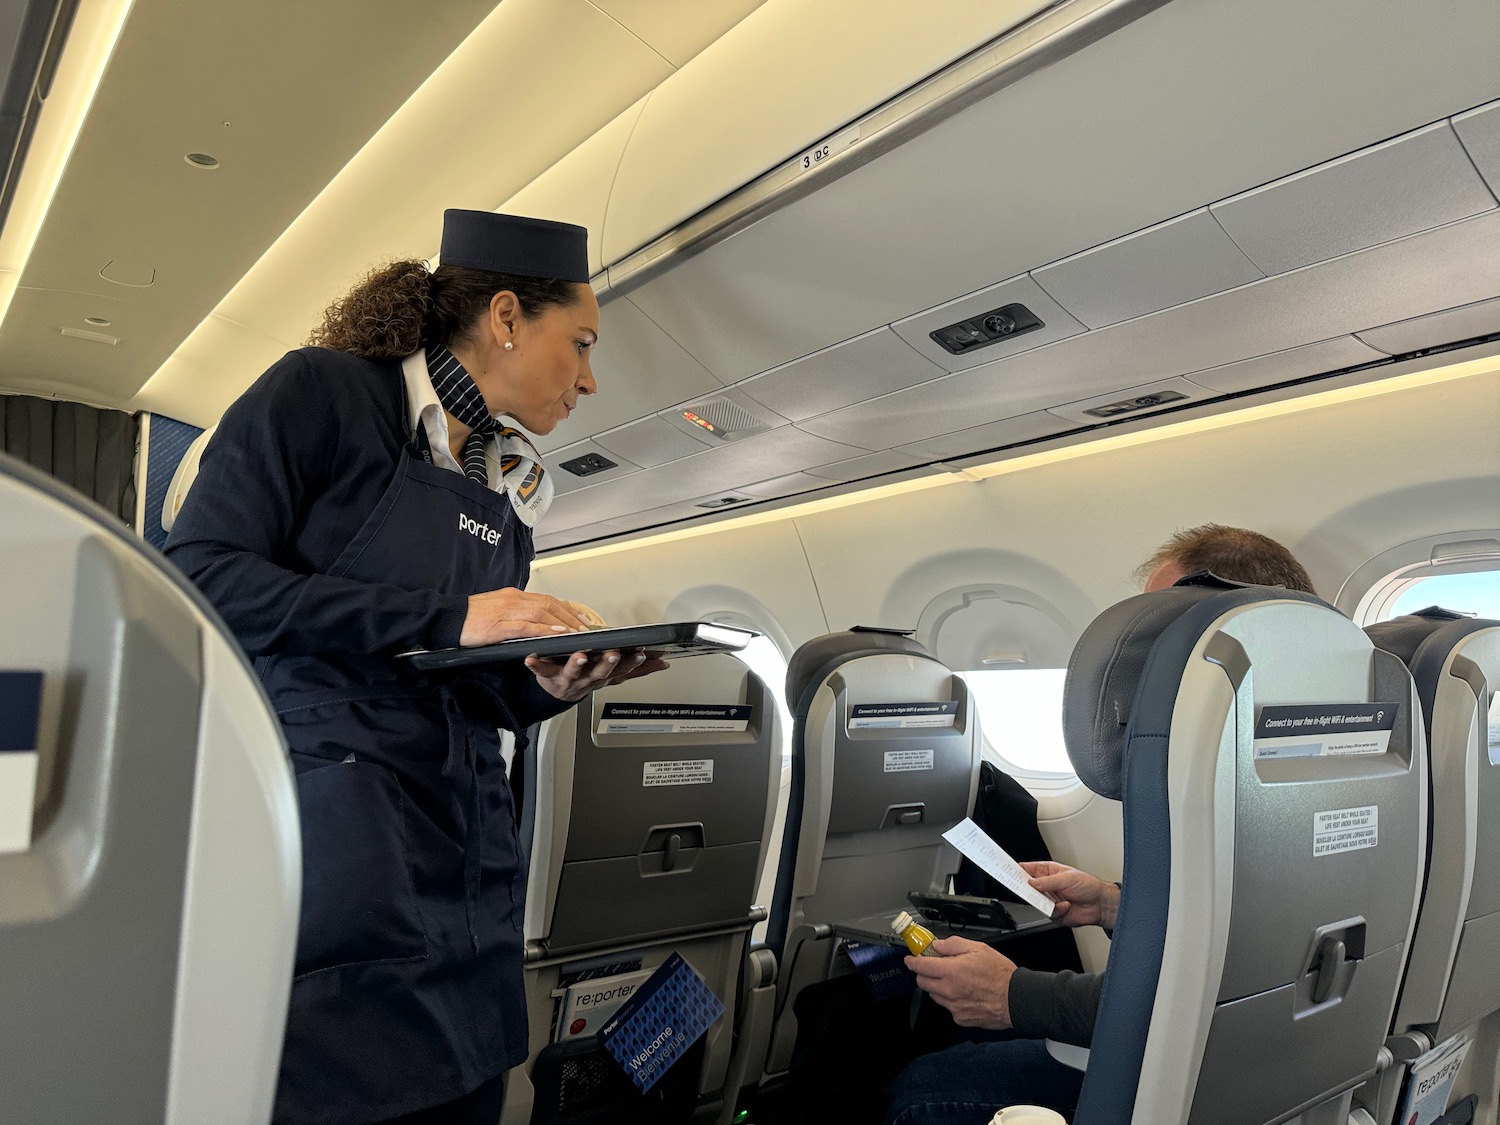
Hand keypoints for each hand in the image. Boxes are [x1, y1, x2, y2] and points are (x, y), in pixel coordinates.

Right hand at [460, 588, 592, 646]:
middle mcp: (513, 600)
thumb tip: (534, 622)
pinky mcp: (499, 626)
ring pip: (542, 612)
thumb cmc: (469, 618)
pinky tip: (555, 633)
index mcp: (513, 596)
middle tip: (586, 627)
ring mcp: (506, 611)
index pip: (547, 599)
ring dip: (562, 622)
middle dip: (571, 616)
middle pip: (549, 604)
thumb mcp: (496, 611)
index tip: (580, 618)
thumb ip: (515, 614)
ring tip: (577, 632)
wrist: (446, 619)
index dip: (567, 608)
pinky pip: (526, 626)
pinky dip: (544, 629)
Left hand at [524, 650, 670, 702]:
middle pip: (601, 672)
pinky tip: (531, 658)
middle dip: (609, 663)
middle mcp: (589, 678)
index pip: (623, 670)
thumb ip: (638, 670)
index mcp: (605, 675)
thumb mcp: (616, 675)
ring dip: (577, 664)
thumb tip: (662, 663)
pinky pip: (541, 671)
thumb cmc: (587, 678)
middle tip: (614, 653)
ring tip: (579, 655)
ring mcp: (569, 678)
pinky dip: (536, 665)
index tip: (641, 654)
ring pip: (574, 672)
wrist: (559, 692)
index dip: (632, 664)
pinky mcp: (548, 676)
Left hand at [906, 936, 1015, 1029]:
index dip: (912, 961)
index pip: (920, 966)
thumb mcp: (978, 948)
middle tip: (934, 967)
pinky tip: (965, 994)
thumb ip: (953, 944)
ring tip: (955, 980)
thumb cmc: (1000, 974)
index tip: (910, 959)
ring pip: (934, 996)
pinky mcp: (961, 1019)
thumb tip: (938, 945)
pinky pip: (948, 1007)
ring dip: (938, 987)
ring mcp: (954, 1007)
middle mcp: (949, 991)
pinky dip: (951, 1000)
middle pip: (922, 982)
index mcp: (951, 971)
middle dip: (924, 973)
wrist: (1016, 999)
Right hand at [1021, 861, 1118, 928]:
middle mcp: (1047, 886)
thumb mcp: (1067, 878)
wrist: (1100, 905)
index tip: (1009, 871)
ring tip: (1055, 900)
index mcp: (1049, 872)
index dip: (1018, 870)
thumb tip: (1031, 882)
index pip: (1029, 869)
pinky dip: (1057, 910)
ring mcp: (1050, 900)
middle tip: (1028, 890)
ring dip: (1045, 902)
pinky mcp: (1055, 913)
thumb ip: (1047, 881)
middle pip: (1028, 887)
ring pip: (1036, 902)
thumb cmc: (1088, 886)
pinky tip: (1066, 906)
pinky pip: (1048, 913)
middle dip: (1028, 889)